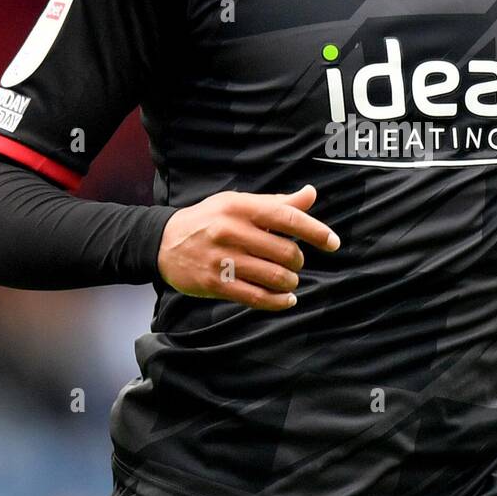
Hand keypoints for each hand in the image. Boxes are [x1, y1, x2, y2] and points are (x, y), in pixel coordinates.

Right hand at [156, 183, 339, 309]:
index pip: (287, 218)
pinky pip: (257, 297)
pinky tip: (286, 299)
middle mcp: (231, 231)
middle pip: (285, 252)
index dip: (315, 231)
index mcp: (240, 207)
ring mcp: (222, 259)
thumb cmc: (209, 219)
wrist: (163, 242)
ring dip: (290, 282)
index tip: (333, 243)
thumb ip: (276, 202)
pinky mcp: (216, 284)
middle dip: (298, 261)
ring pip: (274, 277)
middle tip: (295, 262)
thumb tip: (311, 194)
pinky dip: (278, 301)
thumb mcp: (238, 203)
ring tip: (289, 280)